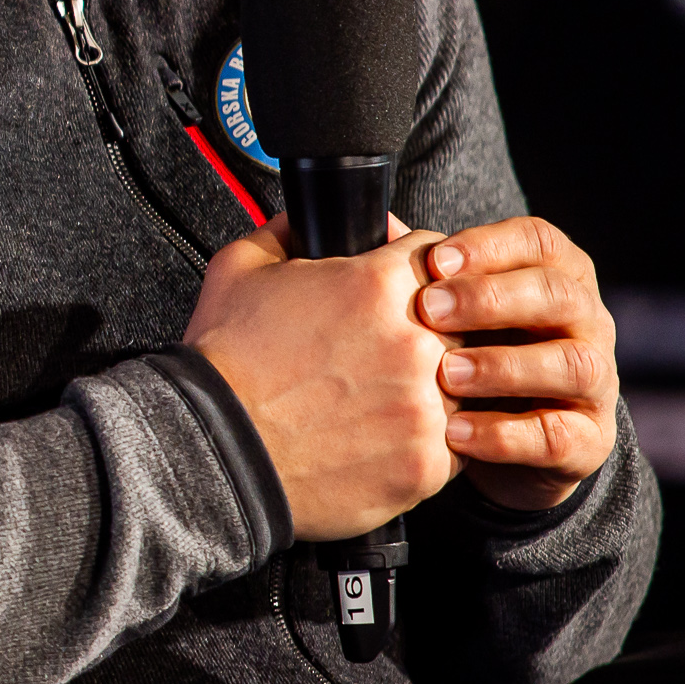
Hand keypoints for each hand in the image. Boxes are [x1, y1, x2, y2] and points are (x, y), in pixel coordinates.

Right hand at [184, 215, 457, 541]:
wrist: (216, 449)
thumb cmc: (225, 364)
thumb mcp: (238, 269)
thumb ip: (282, 231)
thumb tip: (302, 220)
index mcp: (377, 285)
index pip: (441, 254)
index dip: (420, 265)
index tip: (408, 284)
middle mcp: (415, 343)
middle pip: (466, 320)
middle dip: (436, 328)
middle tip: (394, 347)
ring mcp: (426, 407)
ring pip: (469, 383)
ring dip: (440, 385)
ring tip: (393, 397)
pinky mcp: (426, 463)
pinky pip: (460, 443)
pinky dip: (433, 439)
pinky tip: (393, 436)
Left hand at [414, 216, 617, 510]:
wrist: (506, 441)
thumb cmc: (470, 349)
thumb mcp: (453, 310)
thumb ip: (425, 270)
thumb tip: (385, 226)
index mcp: (558, 275)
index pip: (539, 242)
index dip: (489, 246)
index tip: (434, 260)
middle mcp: (588, 322)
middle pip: (558, 294)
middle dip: (492, 299)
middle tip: (430, 312)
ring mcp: (597, 382)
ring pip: (571, 364)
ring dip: (504, 367)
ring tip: (445, 375)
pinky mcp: (590, 440)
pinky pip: (558, 436)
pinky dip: (505, 435)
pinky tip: (455, 433)